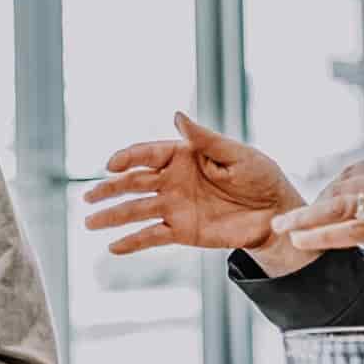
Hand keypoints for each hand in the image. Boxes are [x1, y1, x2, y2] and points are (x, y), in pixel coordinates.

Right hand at [82, 112, 304, 256]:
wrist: (275, 214)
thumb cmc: (260, 176)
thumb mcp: (236, 154)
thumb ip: (205, 139)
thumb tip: (177, 115)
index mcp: (184, 156)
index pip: (148, 154)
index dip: (128, 158)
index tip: (111, 165)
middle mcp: (174, 180)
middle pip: (134, 183)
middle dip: (110, 189)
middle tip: (88, 198)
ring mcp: (175, 206)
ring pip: (137, 210)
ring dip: (112, 216)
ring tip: (89, 222)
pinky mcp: (182, 231)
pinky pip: (152, 236)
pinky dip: (132, 242)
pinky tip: (112, 247)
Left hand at [271, 90, 363, 255]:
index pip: (358, 169)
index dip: (338, 185)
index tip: (326, 197)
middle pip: (342, 187)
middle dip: (317, 202)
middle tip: (297, 217)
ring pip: (339, 208)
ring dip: (306, 218)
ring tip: (281, 228)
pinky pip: (353, 232)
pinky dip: (324, 236)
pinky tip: (302, 241)